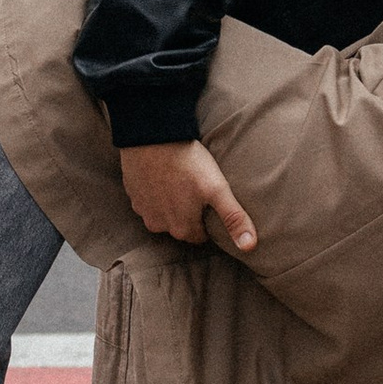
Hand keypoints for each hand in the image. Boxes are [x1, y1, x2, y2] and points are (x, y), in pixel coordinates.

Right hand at [118, 137, 255, 251]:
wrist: (152, 136)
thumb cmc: (188, 162)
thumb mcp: (217, 189)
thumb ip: (234, 219)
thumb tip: (249, 247)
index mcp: (182, 228)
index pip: (200, 236)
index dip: (207, 221)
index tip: (211, 205)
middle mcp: (159, 226)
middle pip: (180, 226)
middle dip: (189, 214)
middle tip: (196, 190)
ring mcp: (143, 210)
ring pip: (162, 215)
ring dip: (170, 204)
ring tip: (180, 181)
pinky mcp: (132, 194)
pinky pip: (147, 200)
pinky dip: (155, 192)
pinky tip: (163, 176)